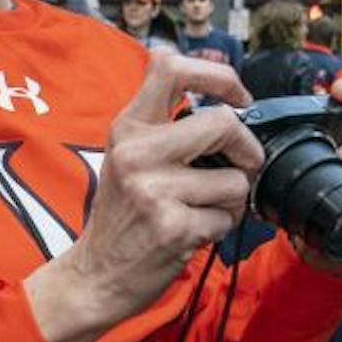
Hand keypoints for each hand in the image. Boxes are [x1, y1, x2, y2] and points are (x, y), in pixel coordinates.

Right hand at [24, 50, 259, 341]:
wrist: (95, 275)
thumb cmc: (122, 215)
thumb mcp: (127, 157)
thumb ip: (163, 126)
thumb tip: (228, 105)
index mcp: (127, 128)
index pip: (170, 66)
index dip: (218, 75)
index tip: (238, 97)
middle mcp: (137, 152)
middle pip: (223, 124)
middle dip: (247, 150)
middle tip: (241, 167)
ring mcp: (154, 190)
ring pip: (236, 179)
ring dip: (232, 201)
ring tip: (202, 210)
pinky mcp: (173, 226)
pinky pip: (227, 218)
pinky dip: (220, 228)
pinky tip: (192, 233)